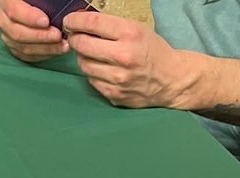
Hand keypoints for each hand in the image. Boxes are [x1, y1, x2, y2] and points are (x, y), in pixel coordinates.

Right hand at [0, 0, 67, 63]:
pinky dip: (42, 54)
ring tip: (63, 45)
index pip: (14, 10)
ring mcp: (6, 34)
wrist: (37, 9)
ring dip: (45, 48)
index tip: (47, 21)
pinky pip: (26, 55)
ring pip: (22, 47)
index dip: (30, 17)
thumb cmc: (42, 0)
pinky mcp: (14, 46)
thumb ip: (45, 0)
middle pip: (17, 33)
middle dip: (40, 37)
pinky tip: (56, 50)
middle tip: (58, 35)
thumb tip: (56, 5)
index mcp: (7, 0)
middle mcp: (3, 18)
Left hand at [63, 10, 187, 107]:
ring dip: (82, 56)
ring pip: (84, 64)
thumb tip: (83, 24)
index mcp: (129, 34)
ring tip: (89, 52)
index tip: (69, 22)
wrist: (170, 80)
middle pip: (83, 45)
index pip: (92, 23)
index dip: (75, 21)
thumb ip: (111, 27)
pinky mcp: (114, 94)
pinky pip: (92, 81)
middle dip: (75, 38)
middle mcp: (123, 56)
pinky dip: (92, 72)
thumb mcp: (136, 29)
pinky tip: (99, 67)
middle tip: (75, 37)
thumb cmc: (152, 50)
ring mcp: (117, 78)